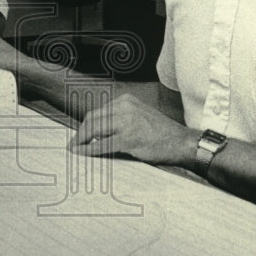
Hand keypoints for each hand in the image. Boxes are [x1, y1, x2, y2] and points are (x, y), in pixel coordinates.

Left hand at [69, 94, 198, 166]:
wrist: (181, 142)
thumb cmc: (161, 133)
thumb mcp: (139, 116)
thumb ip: (120, 119)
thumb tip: (97, 132)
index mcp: (126, 101)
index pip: (98, 112)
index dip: (86, 125)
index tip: (80, 135)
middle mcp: (124, 108)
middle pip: (92, 119)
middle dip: (80, 133)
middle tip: (74, 144)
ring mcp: (126, 123)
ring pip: (94, 130)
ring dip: (81, 141)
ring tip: (75, 149)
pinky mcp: (128, 139)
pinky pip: (102, 145)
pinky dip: (89, 150)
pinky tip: (82, 154)